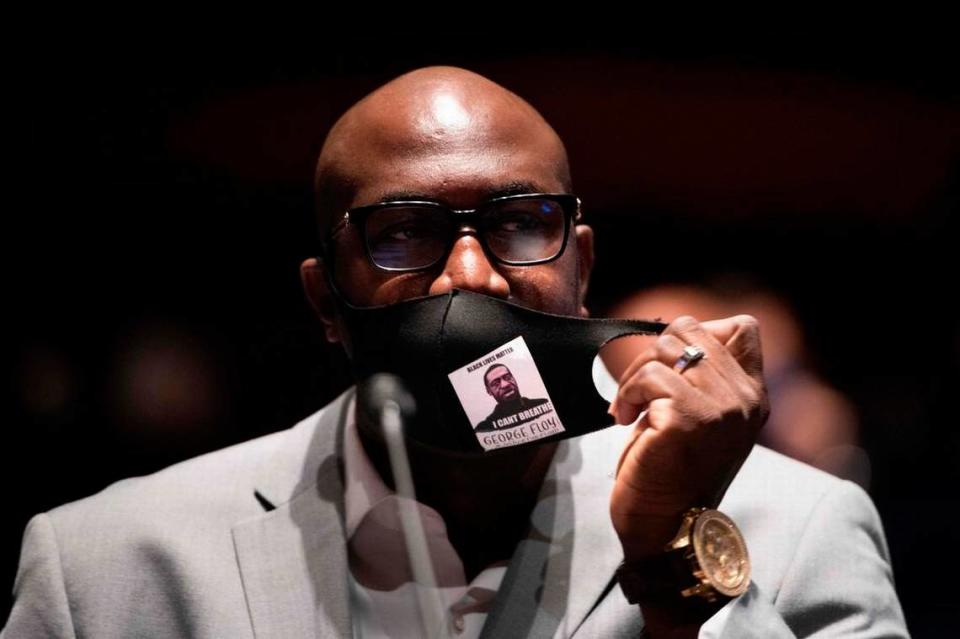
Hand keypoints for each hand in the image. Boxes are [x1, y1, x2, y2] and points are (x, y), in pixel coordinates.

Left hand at [608, 315, 768, 561]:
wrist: (664, 525)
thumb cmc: (671, 469)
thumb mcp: (701, 416)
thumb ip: (703, 376)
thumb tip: (674, 334)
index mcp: (753, 395)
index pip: (743, 327)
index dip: (700, 332)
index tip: (671, 367)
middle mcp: (745, 398)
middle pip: (690, 329)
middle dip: (653, 354)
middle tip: (639, 391)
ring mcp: (720, 407)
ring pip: (666, 348)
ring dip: (635, 376)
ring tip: (631, 408)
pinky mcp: (689, 418)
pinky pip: (649, 376)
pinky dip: (627, 393)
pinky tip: (624, 419)